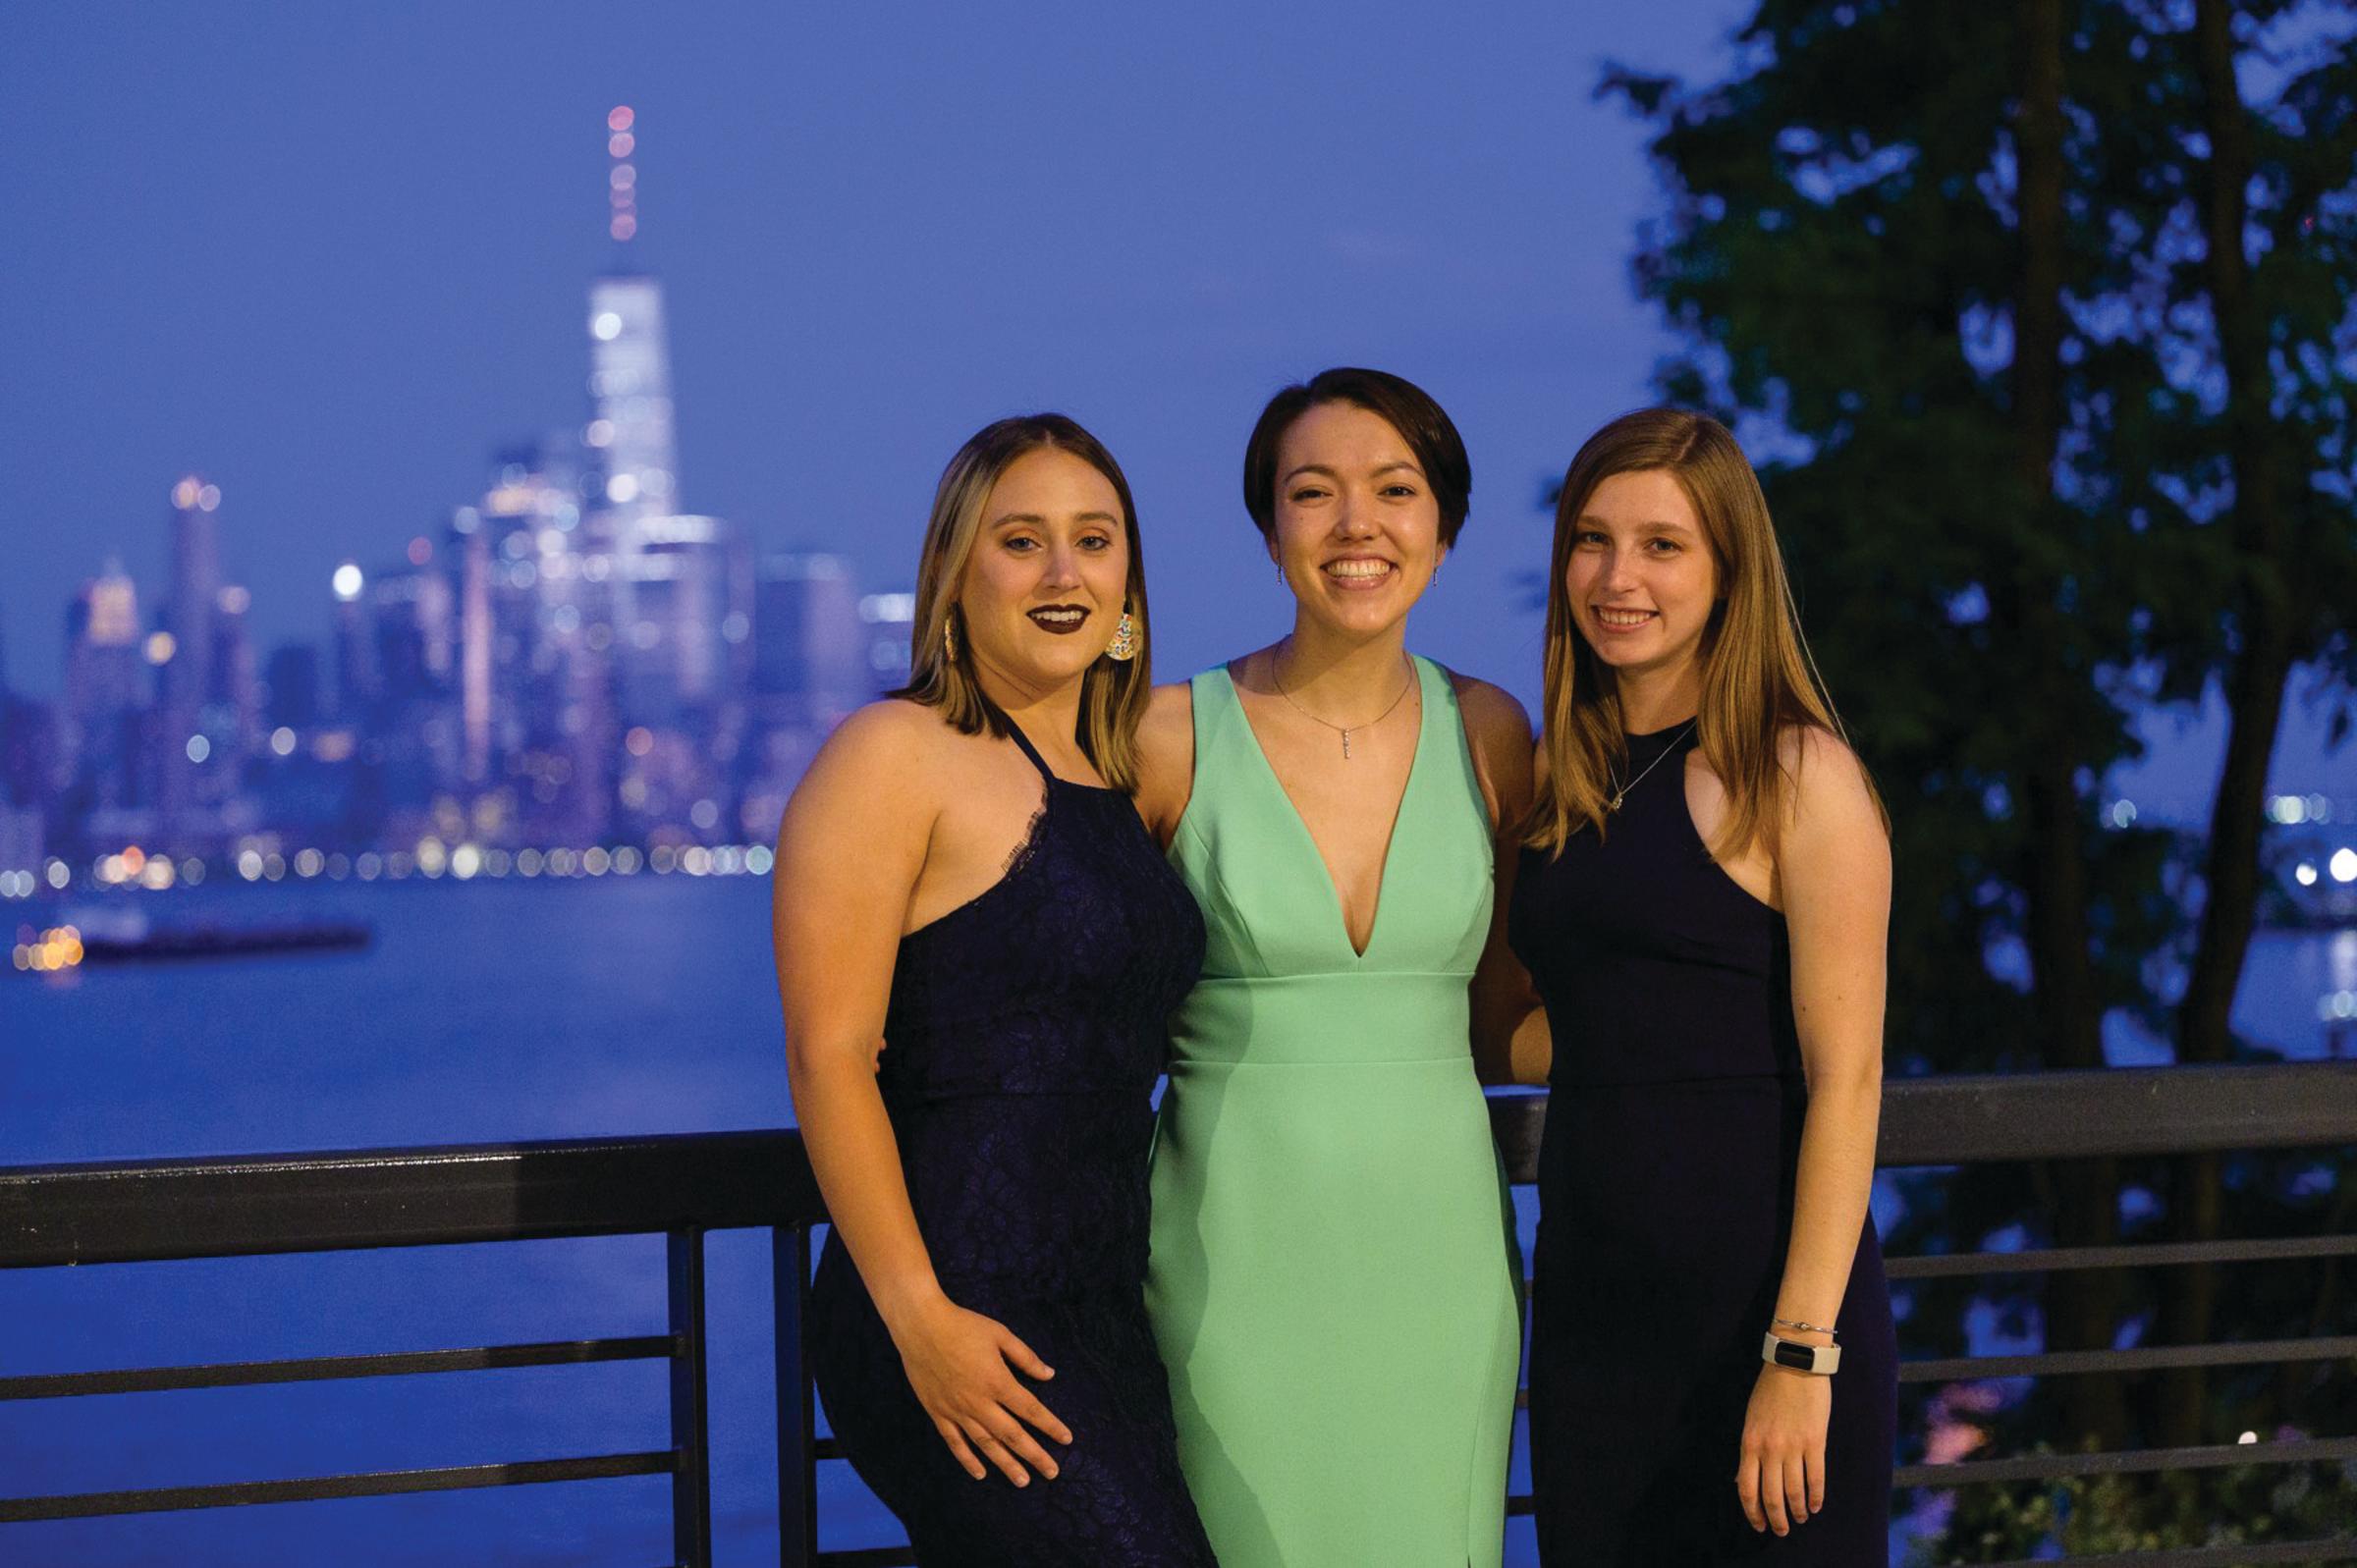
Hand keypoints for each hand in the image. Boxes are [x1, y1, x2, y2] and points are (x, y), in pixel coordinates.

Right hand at [887, 1293, 1071, 1485]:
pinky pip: (955, 1442)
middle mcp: (979, 1402)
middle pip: (1012, 1435)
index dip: (1050, 1426)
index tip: (1066, 1439)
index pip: (1030, 1410)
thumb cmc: (963, 1326)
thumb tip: (1049, 1374)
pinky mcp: (938, 1413)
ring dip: (1006, 1464)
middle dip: (1035, 1455)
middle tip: (1052, 1473)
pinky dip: (968, 1460)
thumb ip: (1026, 1357)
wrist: (921, 1326)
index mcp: (998, 1381)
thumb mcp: (1000, 1334)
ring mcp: (957, 1410)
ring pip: (986, 1444)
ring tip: (1023, 1481)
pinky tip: (980, 1473)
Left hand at [1736, 1363, 1830, 1534]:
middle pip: (1771, 1496)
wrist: (1794, 1364)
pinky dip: (1816, 1496)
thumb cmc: (1769, 1390)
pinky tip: (1817, 1505)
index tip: (1759, 1525)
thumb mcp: (1750, 1420)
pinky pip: (1816, 1478)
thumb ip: (1749, 1451)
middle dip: (1777, 1519)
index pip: (1746, 1489)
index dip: (1752, 1512)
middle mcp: (1769, 1449)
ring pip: (1794, 1491)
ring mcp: (1793, 1447)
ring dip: (1798, 1510)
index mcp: (1749, 1443)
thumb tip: (1743, 1480)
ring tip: (1801, 1518)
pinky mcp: (1815, 1442)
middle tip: (1782, 1530)